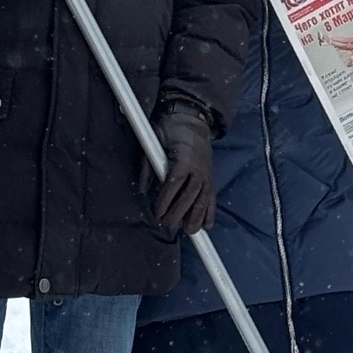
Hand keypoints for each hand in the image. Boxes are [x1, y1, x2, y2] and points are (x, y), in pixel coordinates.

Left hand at [147, 106, 216, 234]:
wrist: (192, 121)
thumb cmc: (170, 130)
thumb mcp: (153, 141)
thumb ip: (147, 166)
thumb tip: (140, 190)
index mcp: (183, 159)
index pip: (174, 184)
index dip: (165, 201)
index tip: (157, 212)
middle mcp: (198, 169)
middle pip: (190, 196)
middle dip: (178, 213)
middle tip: (167, 224)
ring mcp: (206, 174)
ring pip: (203, 199)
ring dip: (196, 217)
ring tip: (189, 231)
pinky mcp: (210, 178)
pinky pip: (211, 198)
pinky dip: (210, 212)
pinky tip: (207, 226)